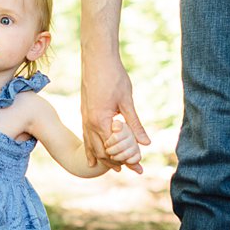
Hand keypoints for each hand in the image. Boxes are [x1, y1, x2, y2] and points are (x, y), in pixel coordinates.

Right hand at [81, 51, 149, 171]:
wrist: (96, 58)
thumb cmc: (114, 76)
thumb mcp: (127, 101)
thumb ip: (135, 124)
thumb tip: (145, 143)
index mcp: (101, 121)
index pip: (114, 149)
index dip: (127, 160)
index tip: (138, 167)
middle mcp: (89, 123)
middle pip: (102, 152)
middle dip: (116, 163)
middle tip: (131, 171)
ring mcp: (84, 118)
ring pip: (92, 146)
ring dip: (103, 158)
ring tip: (116, 168)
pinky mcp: (84, 113)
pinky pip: (86, 137)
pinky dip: (91, 149)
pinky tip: (94, 156)